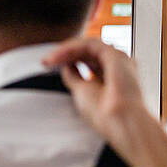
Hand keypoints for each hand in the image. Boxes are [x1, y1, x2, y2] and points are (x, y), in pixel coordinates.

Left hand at [42, 37, 150, 158]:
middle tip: (45, 62)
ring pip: (86, 45)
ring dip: (64, 50)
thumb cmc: (104, 115)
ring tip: (48, 60)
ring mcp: (117, 59)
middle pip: (86, 52)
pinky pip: (88, 44)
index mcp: (111, 77)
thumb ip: (75, 78)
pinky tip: (57, 56)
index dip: (67, 60)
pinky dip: (71, 48)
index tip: (47, 66)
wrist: (121, 122)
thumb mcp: (82, 93)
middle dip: (63, 54)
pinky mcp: (114, 54)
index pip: (87, 61)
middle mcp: (116, 66)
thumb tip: (66, 66)